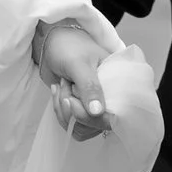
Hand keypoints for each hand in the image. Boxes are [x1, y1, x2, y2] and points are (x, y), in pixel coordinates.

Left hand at [37, 16, 114, 139]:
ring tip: (61, 86)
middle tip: (64, 86)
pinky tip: (57, 93)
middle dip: (74, 110)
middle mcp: (110, 98)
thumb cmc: (69, 46)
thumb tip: (97, 112)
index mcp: (119, 84)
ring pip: (82, 128)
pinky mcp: (82, 110)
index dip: (94, 117)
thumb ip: (89, 86)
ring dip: (65, 111)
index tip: (72, 103)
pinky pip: (72, 125)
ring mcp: (95, 105)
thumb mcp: (79, 64)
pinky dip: (61, 112)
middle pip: (97, 125)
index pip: (116, 115)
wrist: (52, 44)